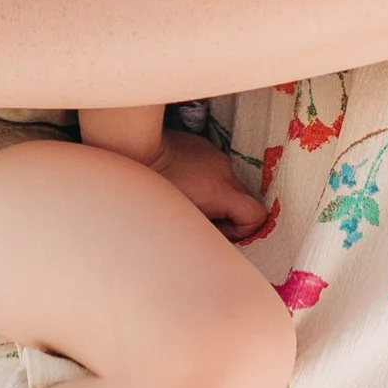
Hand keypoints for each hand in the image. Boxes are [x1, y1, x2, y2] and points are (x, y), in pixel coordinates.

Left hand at [146, 128, 268, 242]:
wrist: (131, 149)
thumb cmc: (151, 192)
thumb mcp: (179, 220)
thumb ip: (205, 231)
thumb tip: (214, 241)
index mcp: (220, 190)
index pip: (257, 214)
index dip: (242, 230)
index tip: (218, 232)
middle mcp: (223, 169)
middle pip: (244, 201)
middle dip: (227, 216)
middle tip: (200, 220)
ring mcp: (214, 155)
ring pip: (229, 185)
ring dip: (216, 198)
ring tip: (187, 200)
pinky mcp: (202, 146)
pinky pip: (215, 170)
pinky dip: (206, 181)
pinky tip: (182, 182)